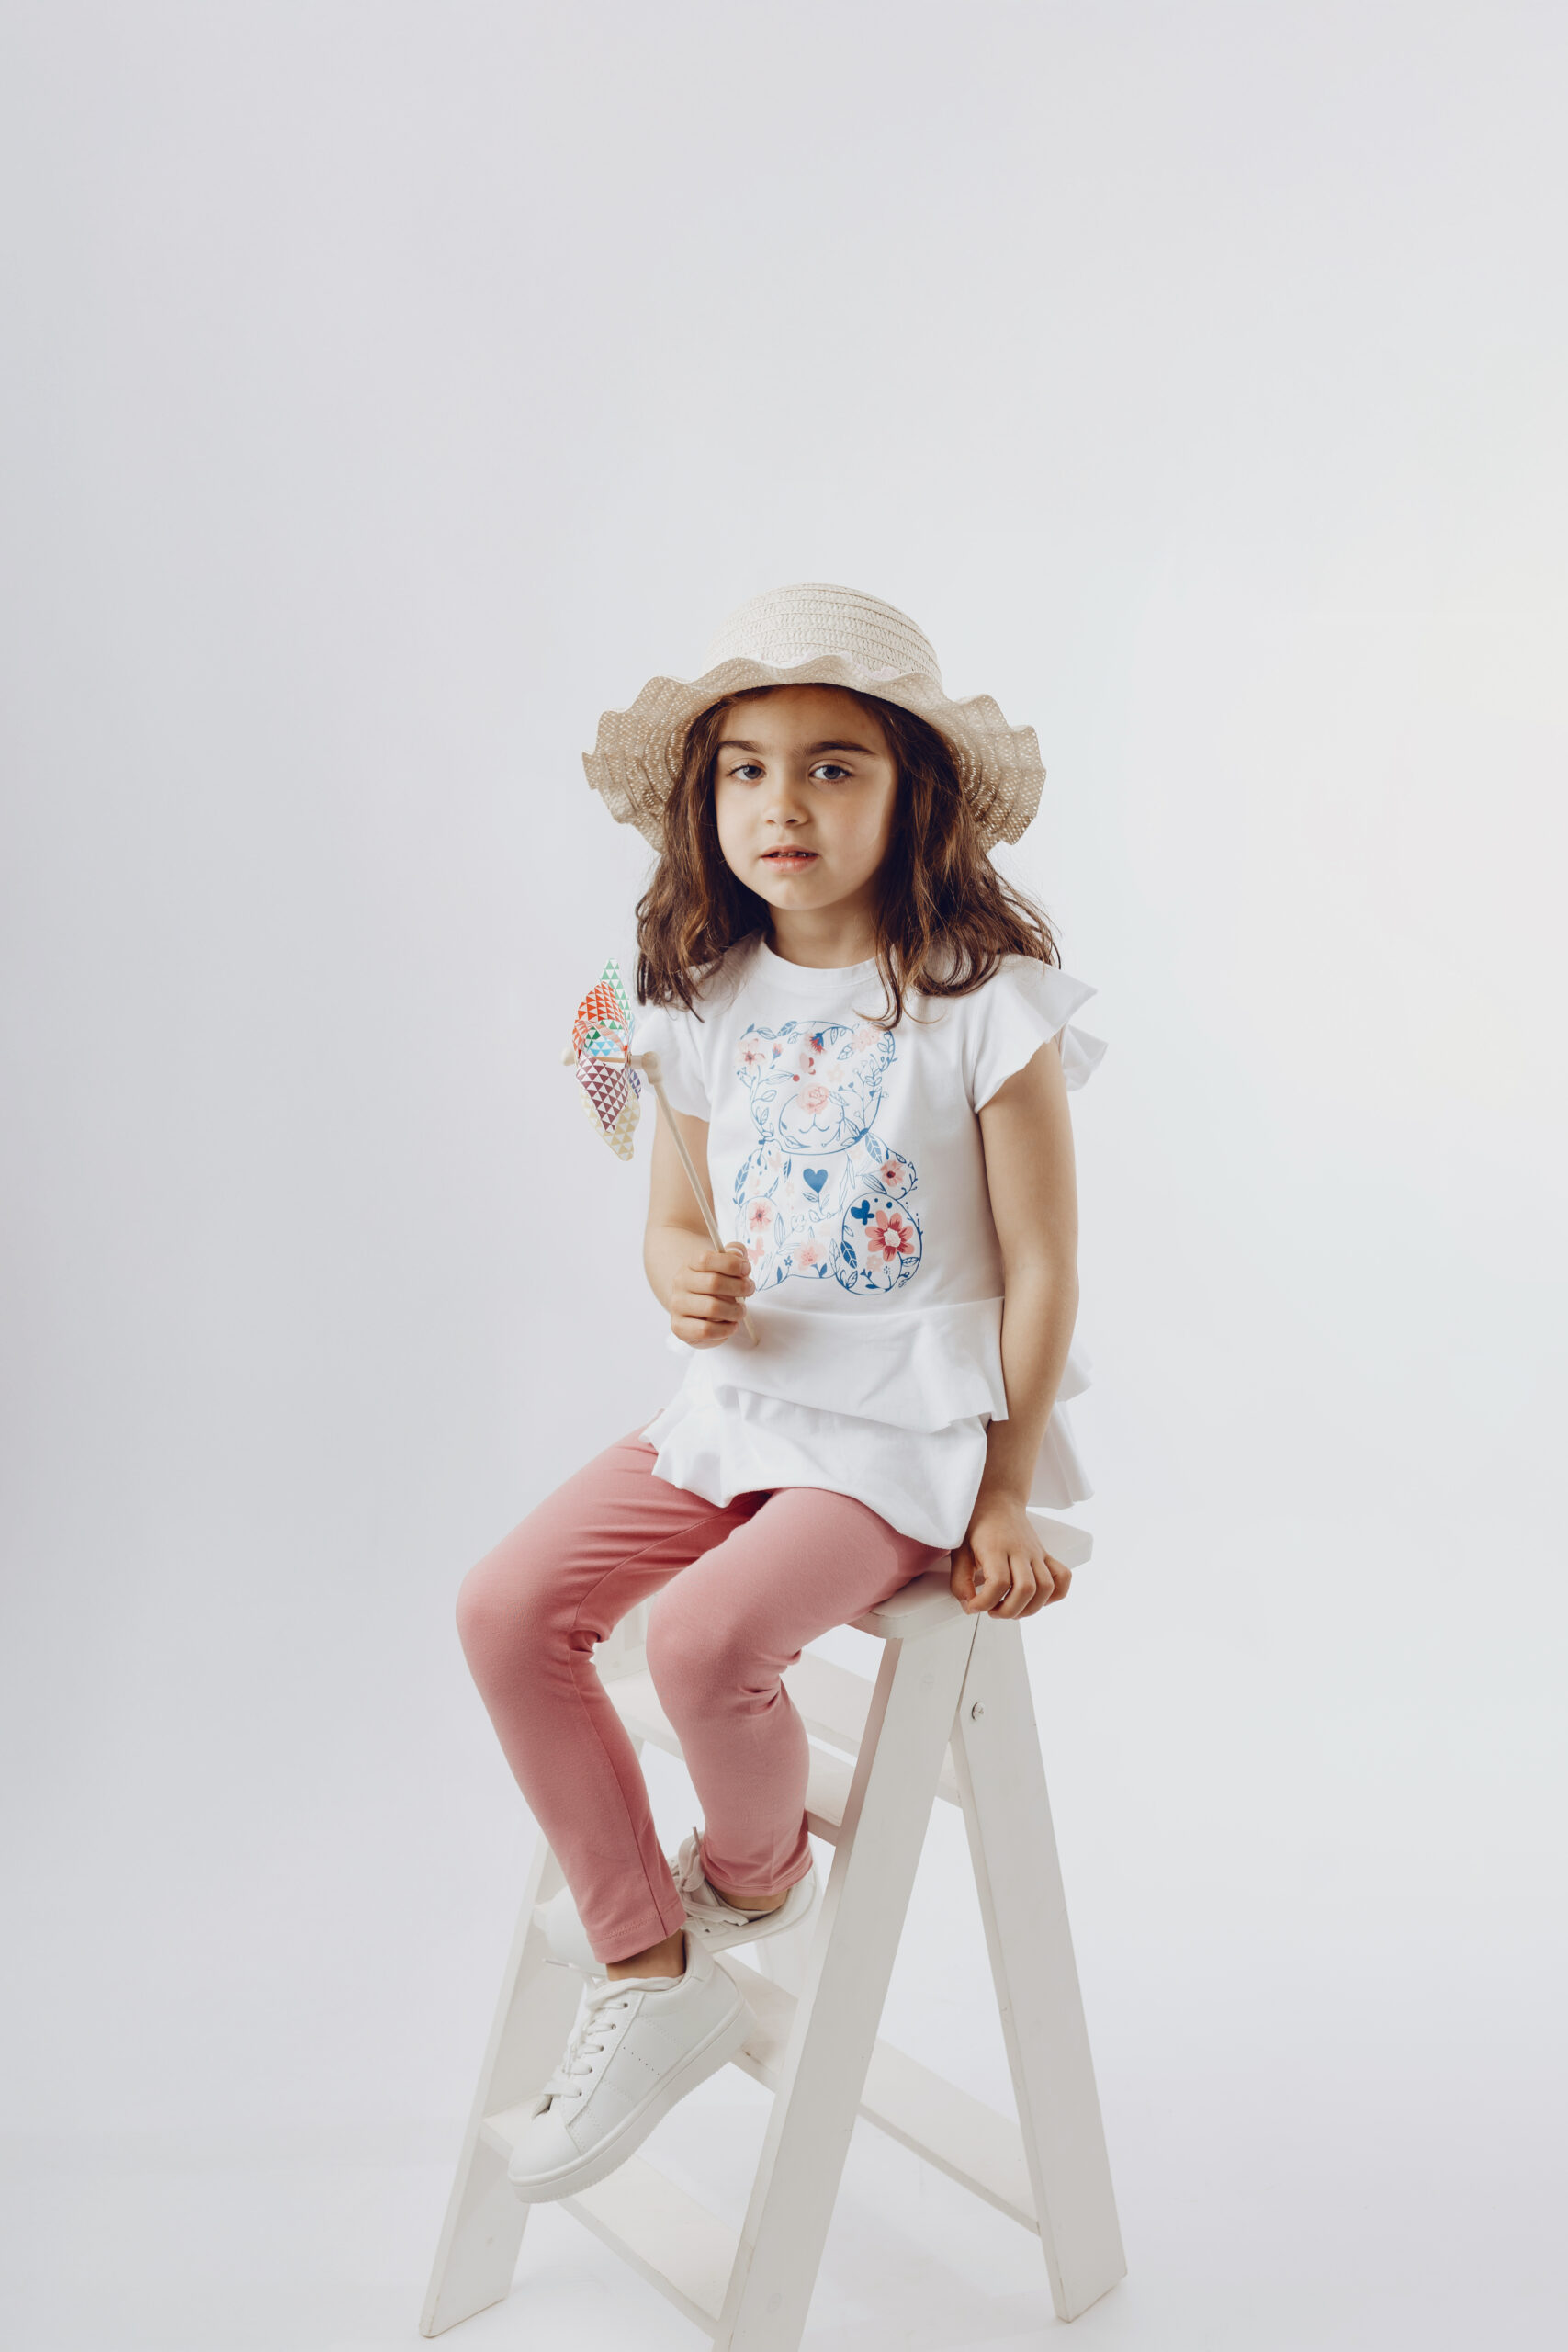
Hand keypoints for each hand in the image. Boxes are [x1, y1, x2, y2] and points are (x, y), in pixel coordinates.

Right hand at [670, 1245, 753, 1348]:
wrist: (693, 1308)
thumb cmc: (714, 1287)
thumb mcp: (724, 1266)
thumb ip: (734, 1254)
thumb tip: (738, 1254)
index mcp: (690, 1265)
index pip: (706, 1259)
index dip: (731, 1263)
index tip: (746, 1269)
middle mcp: (680, 1284)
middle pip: (713, 1283)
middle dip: (739, 1287)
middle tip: (749, 1290)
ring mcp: (677, 1306)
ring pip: (712, 1308)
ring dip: (735, 1311)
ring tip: (741, 1311)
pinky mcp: (680, 1328)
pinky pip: (706, 1330)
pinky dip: (725, 1329)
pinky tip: (731, 1325)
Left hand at [950, 1495, 1069, 1617]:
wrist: (997, 1499)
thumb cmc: (976, 1523)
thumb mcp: (959, 1551)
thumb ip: (960, 1581)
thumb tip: (970, 1605)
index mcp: (996, 1547)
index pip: (998, 1582)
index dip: (985, 1602)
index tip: (974, 1606)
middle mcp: (1020, 1550)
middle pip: (1026, 1589)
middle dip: (1008, 1610)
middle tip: (992, 1610)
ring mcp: (1036, 1553)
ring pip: (1046, 1588)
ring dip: (1029, 1608)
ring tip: (1011, 1607)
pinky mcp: (1045, 1555)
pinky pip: (1062, 1577)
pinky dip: (1055, 1595)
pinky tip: (1036, 1599)